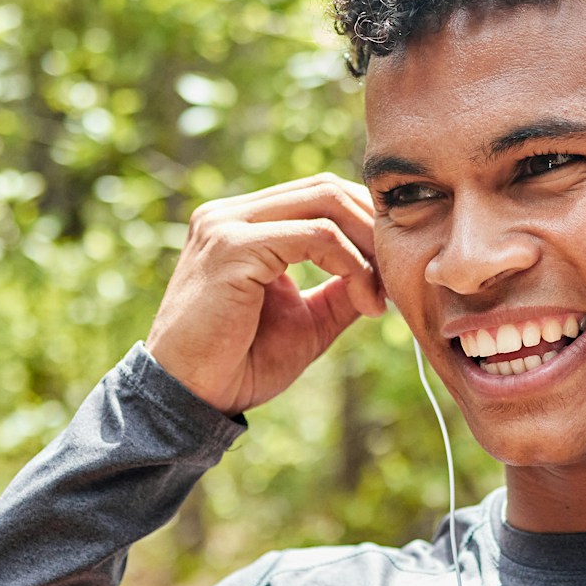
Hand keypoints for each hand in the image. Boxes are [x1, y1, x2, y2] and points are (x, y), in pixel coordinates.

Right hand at [144, 173, 384, 413]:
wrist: (190, 397)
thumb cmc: (239, 364)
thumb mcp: (306, 320)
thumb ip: (340, 289)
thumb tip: (384, 272)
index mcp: (242, 223)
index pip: (318, 195)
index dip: (364, 225)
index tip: (389, 275)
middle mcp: (230, 214)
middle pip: (325, 187)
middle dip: (372, 227)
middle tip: (396, 276)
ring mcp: (227, 225)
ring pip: (325, 202)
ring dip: (367, 245)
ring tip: (379, 293)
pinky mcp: (233, 247)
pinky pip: (315, 235)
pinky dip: (351, 264)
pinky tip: (363, 299)